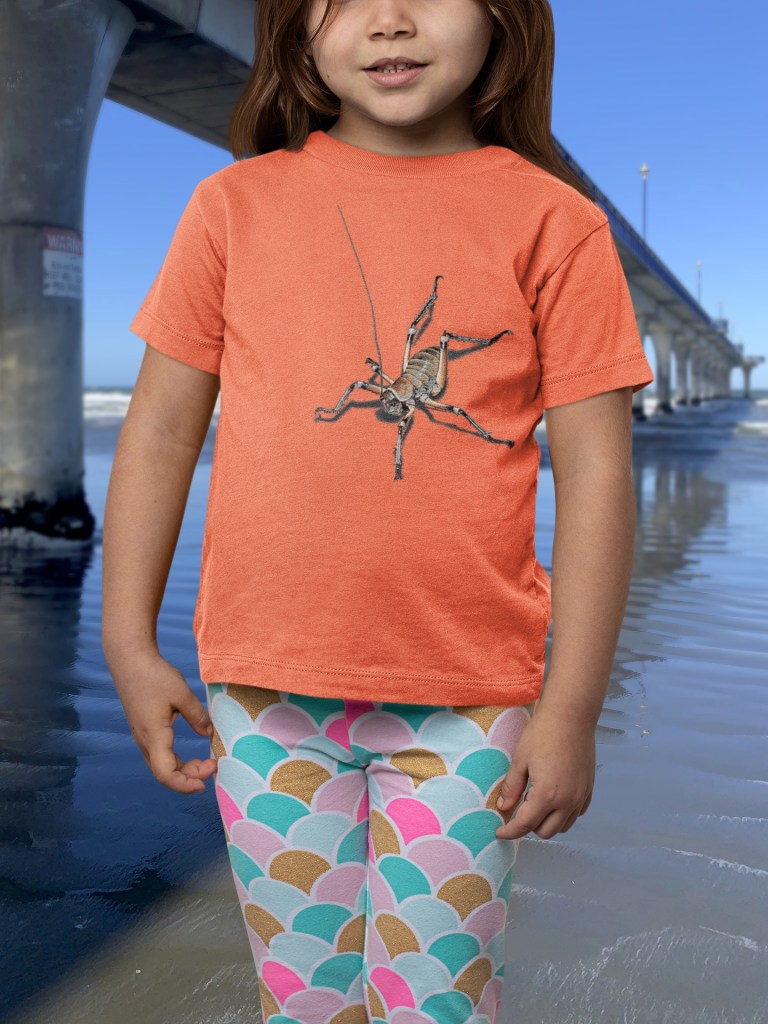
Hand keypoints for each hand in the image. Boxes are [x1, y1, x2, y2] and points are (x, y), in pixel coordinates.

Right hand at [108, 647, 217, 793]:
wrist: (130, 661)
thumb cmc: (154, 675)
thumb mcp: (182, 693)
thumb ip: (197, 716)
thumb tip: (209, 733)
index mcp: (153, 735)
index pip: (165, 774)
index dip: (184, 785)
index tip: (205, 782)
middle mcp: (144, 741)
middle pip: (165, 773)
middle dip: (190, 777)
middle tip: (213, 765)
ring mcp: (141, 737)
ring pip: (162, 765)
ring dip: (183, 770)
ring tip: (206, 762)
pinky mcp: (143, 731)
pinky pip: (159, 755)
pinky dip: (176, 761)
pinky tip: (190, 756)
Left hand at [495, 703, 595, 840]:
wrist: (571, 716)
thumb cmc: (542, 734)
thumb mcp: (520, 760)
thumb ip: (511, 788)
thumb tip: (504, 808)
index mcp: (547, 795)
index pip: (525, 825)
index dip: (509, 831)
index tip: (499, 832)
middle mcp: (567, 801)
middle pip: (545, 832)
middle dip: (528, 826)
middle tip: (517, 809)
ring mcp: (581, 796)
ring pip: (563, 826)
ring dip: (547, 822)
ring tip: (534, 801)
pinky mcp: (589, 789)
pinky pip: (576, 813)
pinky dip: (563, 814)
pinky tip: (553, 798)